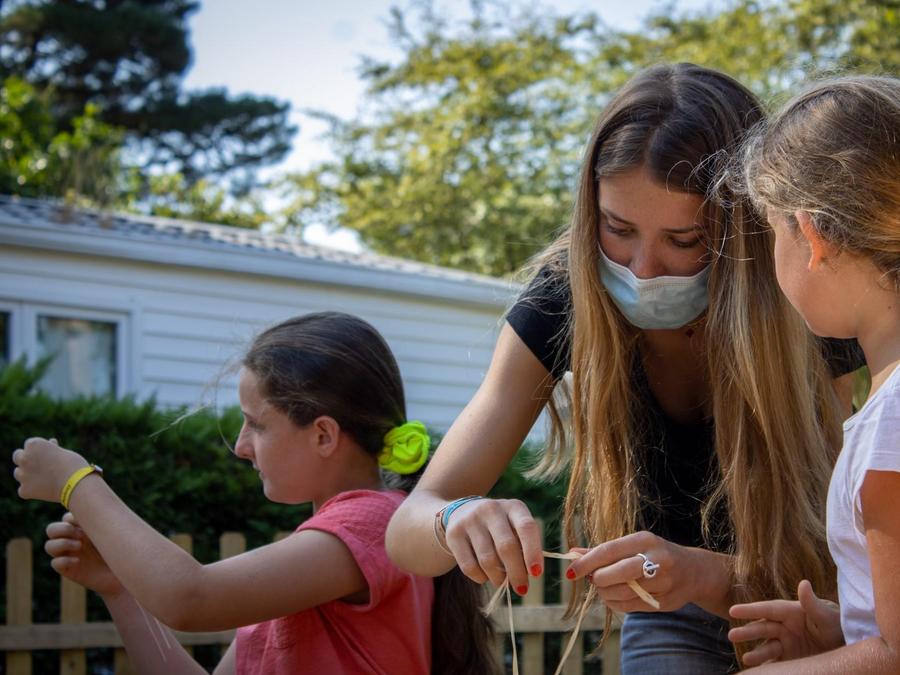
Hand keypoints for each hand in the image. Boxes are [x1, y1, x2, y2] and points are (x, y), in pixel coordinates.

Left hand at [12, 437, 86, 502]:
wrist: (77, 484)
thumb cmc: (74, 465)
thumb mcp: (63, 452)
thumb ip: (51, 450)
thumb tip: (50, 444)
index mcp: (34, 444)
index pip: (30, 444)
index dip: (39, 450)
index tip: (48, 455)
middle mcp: (24, 457)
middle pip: (18, 456)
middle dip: (26, 459)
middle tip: (38, 465)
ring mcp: (22, 474)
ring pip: (19, 473)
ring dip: (27, 475)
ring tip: (44, 479)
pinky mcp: (24, 490)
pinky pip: (24, 489)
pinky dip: (32, 490)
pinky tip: (44, 490)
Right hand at [45, 512, 123, 597]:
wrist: (126, 571)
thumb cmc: (122, 548)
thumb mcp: (113, 531)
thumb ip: (103, 519)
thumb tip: (96, 502)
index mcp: (82, 528)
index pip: (66, 518)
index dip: (72, 518)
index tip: (88, 522)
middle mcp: (73, 540)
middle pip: (51, 529)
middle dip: (63, 529)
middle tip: (82, 535)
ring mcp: (69, 555)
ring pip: (49, 545)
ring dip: (61, 544)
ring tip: (80, 546)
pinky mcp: (69, 569)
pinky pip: (55, 563)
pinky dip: (64, 561)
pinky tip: (78, 562)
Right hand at [443, 498, 542, 595]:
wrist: (463, 512)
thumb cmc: (501, 527)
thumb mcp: (516, 528)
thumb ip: (524, 547)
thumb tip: (529, 574)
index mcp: (513, 506)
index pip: (527, 527)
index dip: (533, 552)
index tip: (537, 573)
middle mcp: (491, 509)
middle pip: (506, 546)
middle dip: (517, 573)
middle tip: (522, 589)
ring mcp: (470, 520)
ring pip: (488, 560)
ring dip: (498, 578)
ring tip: (502, 581)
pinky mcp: (454, 534)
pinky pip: (469, 566)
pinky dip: (480, 578)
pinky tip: (485, 576)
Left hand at [565, 531, 704, 611]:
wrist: (694, 572)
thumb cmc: (654, 555)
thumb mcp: (632, 546)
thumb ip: (603, 551)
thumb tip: (573, 553)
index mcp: (644, 540)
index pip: (609, 550)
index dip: (586, 562)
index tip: (570, 570)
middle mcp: (656, 559)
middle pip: (615, 573)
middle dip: (597, 579)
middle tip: (593, 579)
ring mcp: (662, 582)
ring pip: (621, 593)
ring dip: (604, 593)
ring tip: (603, 588)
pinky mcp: (663, 601)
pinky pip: (629, 606)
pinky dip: (615, 603)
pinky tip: (614, 597)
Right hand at [728, 580, 843, 666]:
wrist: (848, 645)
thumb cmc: (838, 625)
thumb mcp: (827, 614)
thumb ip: (812, 603)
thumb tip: (803, 583)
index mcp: (790, 612)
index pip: (767, 610)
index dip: (750, 610)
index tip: (733, 611)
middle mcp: (784, 627)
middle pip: (762, 628)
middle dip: (748, 632)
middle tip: (732, 636)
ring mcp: (786, 643)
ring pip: (766, 647)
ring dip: (756, 653)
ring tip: (746, 659)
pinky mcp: (790, 659)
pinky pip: (775, 662)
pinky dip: (765, 666)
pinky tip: (756, 670)